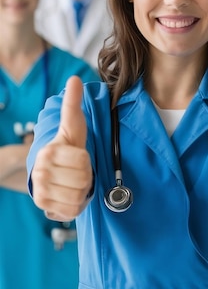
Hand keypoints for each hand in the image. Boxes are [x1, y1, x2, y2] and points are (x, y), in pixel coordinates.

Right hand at [31, 76, 92, 220]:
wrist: (54, 174)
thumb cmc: (67, 148)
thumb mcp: (73, 126)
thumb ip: (73, 104)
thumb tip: (75, 78)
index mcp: (49, 151)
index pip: (83, 161)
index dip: (87, 161)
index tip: (78, 158)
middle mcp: (41, 171)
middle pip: (83, 179)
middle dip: (86, 177)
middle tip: (77, 173)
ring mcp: (41, 190)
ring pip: (78, 195)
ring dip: (81, 191)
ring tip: (74, 183)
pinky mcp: (44, 206)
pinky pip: (71, 210)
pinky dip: (75, 205)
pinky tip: (69, 195)